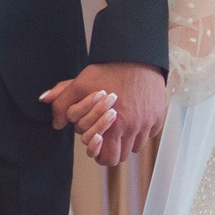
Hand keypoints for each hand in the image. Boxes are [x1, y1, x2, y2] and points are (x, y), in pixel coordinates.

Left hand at [42, 62, 165, 167]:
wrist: (136, 56)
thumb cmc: (109, 70)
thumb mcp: (79, 84)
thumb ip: (62, 104)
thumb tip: (55, 123)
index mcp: (112, 127)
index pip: (107, 159)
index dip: (100, 154)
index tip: (98, 143)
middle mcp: (132, 129)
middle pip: (122, 156)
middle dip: (113, 149)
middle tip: (108, 137)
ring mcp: (148, 124)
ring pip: (137, 146)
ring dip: (128, 140)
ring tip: (121, 125)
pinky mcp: (158, 116)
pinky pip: (151, 132)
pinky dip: (143, 129)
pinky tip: (135, 116)